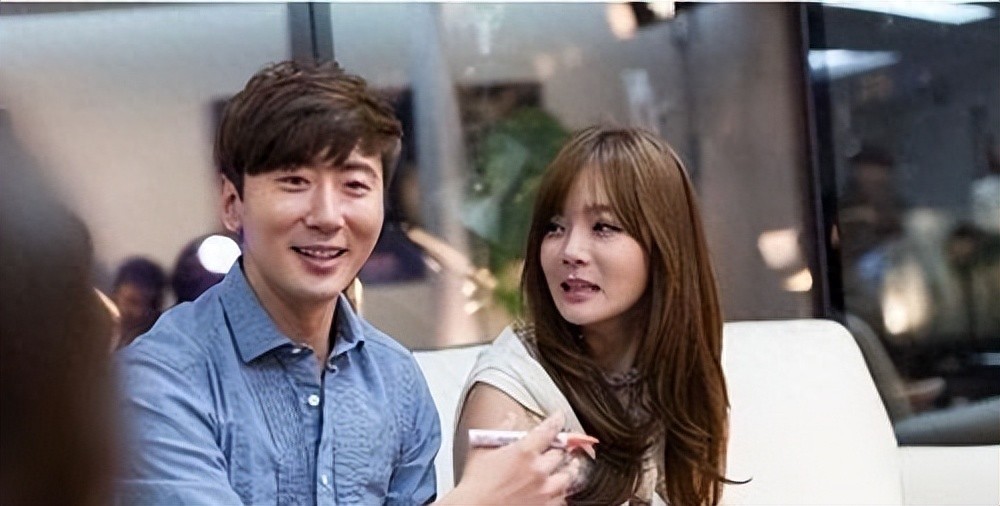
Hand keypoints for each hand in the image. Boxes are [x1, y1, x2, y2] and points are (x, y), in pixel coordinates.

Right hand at [437, 412, 579, 504]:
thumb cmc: (476, 484)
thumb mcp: (483, 449)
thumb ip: (500, 430)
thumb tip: (510, 418)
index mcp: (524, 452)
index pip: (549, 430)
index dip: (557, 421)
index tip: (559, 417)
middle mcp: (538, 470)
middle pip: (560, 454)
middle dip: (559, 449)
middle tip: (558, 448)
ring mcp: (543, 491)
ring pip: (567, 478)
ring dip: (568, 471)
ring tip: (569, 468)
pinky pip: (562, 499)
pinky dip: (561, 493)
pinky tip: (558, 491)